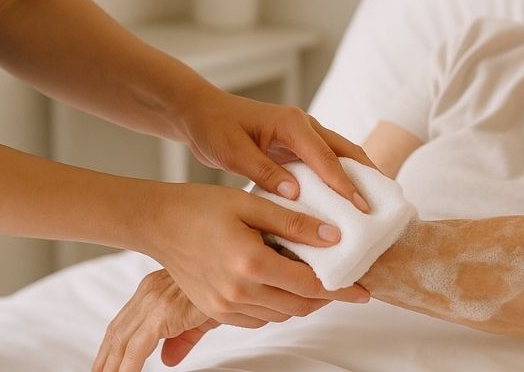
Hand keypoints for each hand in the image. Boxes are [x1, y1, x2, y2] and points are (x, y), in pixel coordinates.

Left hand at [93, 269, 219, 371]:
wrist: (241, 272)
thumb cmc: (226, 284)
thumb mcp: (200, 316)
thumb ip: (180, 338)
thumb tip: (168, 358)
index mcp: (153, 289)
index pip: (122, 323)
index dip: (110, 347)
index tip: (103, 364)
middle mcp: (149, 291)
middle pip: (116, 332)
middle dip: (104, 358)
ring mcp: (154, 300)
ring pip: (121, 340)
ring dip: (111, 365)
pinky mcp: (163, 313)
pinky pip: (137, 347)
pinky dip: (127, 366)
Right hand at [145, 183, 368, 329]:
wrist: (158, 223)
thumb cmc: (203, 206)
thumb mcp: (251, 205)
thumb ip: (294, 223)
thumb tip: (335, 237)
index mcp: (251, 263)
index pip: (310, 285)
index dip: (342, 289)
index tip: (365, 290)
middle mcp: (238, 292)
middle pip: (299, 306)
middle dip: (327, 298)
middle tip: (345, 283)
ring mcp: (224, 306)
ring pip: (280, 314)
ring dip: (302, 301)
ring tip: (316, 279)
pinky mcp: (214, 310)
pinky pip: (258, 317)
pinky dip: (277, 306)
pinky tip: (282, 284)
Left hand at [179, 87, 374, 210]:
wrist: (201, 112)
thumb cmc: (214, 128)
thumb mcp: (233, 152)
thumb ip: (264, 171)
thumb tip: (295, 193)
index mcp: (291, 124)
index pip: (325, 157)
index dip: (344, 183)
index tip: (361, 206)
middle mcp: (303, 125)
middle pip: (345, 150)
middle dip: (367, 176)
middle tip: (383, 204)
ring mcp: (302, 134)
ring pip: (340, 154)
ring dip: (358, 175)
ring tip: (375, 201)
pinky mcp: (297, 145)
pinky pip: (325, 161)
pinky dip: (340, 176)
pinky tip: (346, 198)